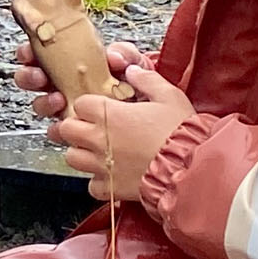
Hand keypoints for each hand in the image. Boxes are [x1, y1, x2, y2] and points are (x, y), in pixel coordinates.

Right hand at [16, 39, 145, 119]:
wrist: (149, 110)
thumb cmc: (136, 83)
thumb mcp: (132, 62)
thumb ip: (124, 54)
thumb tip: (113, 56)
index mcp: (69, 62)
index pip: (39, 53)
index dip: (28, 53)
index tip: (30, 53)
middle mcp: (62, 84)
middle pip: (31, 79)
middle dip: (29, 77)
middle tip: (40, 77)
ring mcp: (65, 107)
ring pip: (39, 105)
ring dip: (44, 102)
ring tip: (58, 99)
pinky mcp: (72, 129)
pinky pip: (55, 131)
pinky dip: (57, 128)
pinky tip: (67, 122)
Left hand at [51, 67, 195, 200]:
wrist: (190, 167)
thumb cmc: (182, 132)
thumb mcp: (169, 95)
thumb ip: (146, 80)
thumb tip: (132, 71)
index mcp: (110, 114)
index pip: (79, 103)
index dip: (88, 104)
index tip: (98, 107)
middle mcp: (100, 139)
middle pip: (66, 129)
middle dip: (74, 126)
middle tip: (90, 127)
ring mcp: (102, 165)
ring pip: (72, 157)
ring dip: (81, 153)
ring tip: (97, 150)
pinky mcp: (110, 187)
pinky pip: (91, 185)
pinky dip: (98, 181)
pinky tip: (110, 174)